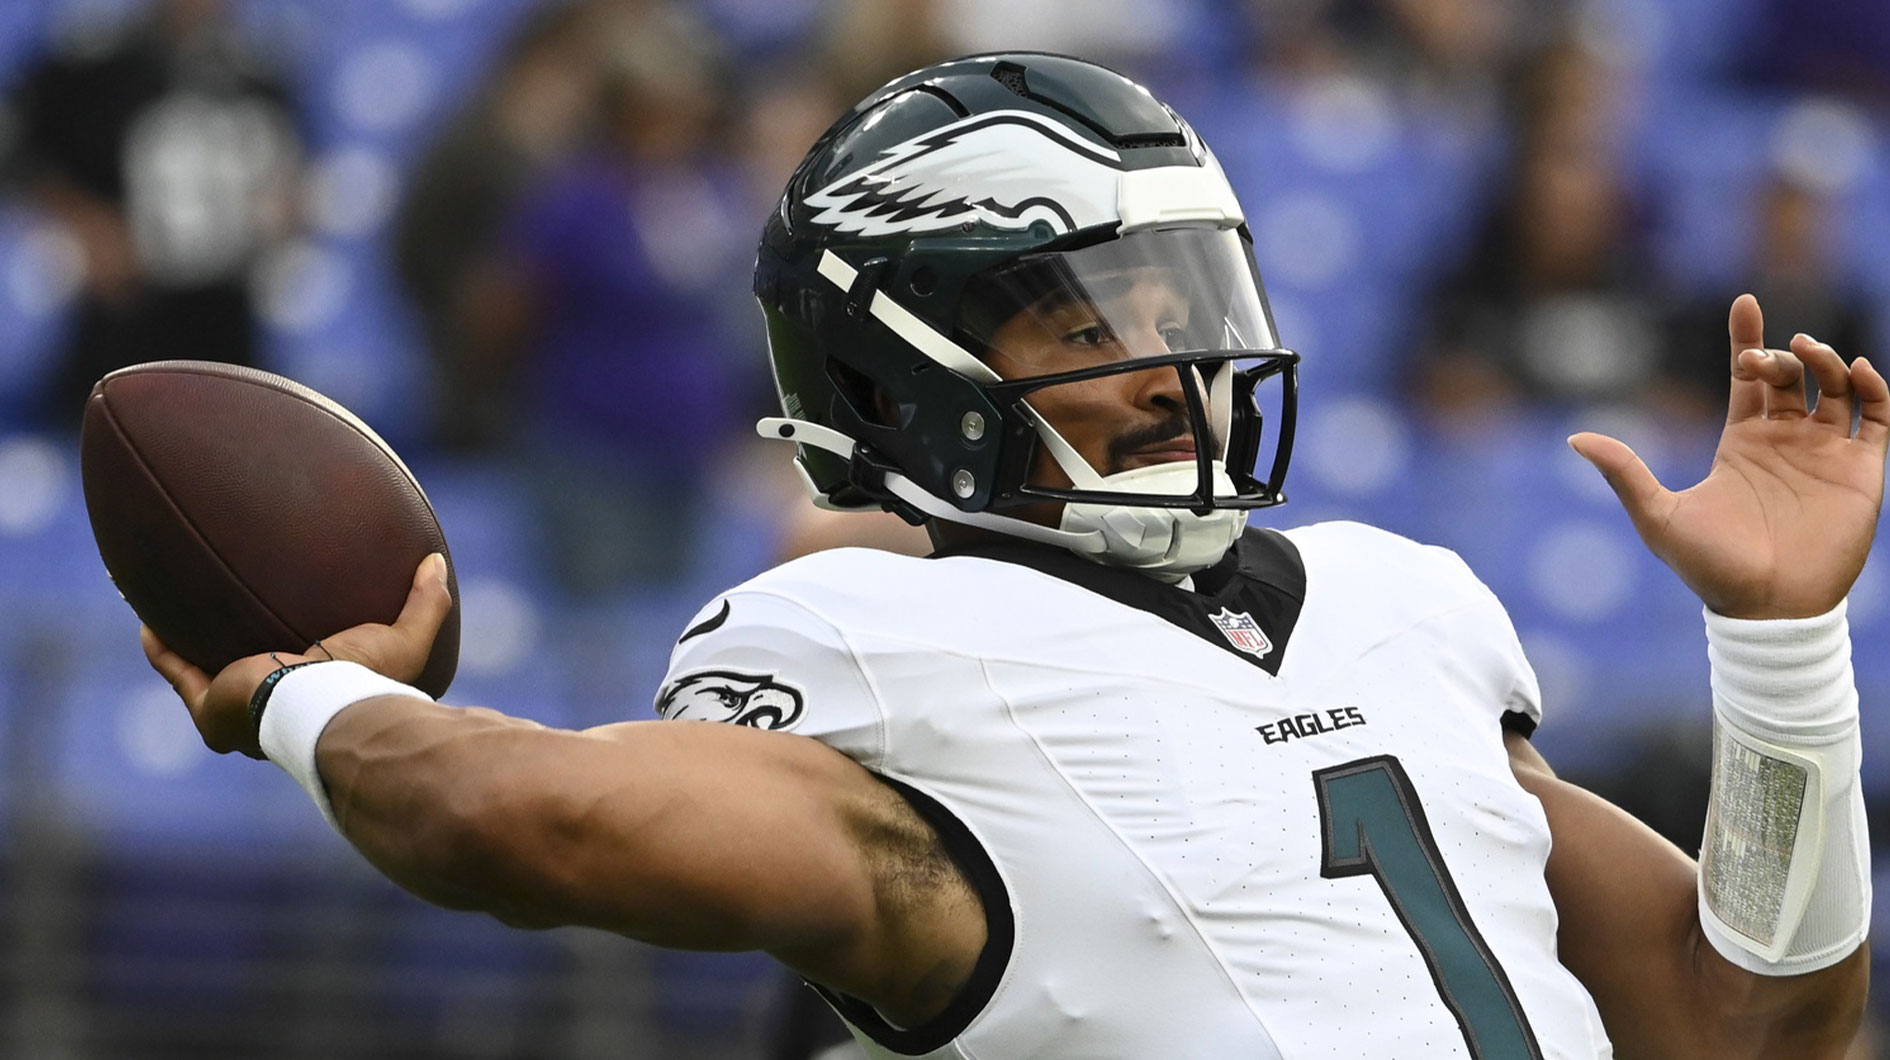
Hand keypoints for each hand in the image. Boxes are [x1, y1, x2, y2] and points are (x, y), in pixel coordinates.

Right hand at [142, 553, 453, 757]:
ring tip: (181, 620)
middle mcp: (273, 716)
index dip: (295, 664)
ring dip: (193, 652)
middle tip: (235, 624)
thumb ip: (426, 604)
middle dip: (239, 659)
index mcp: (316, 705)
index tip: (292, 639)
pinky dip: (163, 651)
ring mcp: (239, 714)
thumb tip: (438, 563)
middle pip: (250, 683)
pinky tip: (149, 625)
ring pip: (207, 678)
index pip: (302, 686)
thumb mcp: (406, 640)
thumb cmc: (368, 681)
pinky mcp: (211, 706)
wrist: (327, 708)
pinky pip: (179, 673)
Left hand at [1570, 294, 1888, 618]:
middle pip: (1790, 376)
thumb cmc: (1710, 569)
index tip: (1744, 302)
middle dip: (1780, 354)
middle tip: (1766, 355)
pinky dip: (1872, 387)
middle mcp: (1785, 442)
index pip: (1748, 378)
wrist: (1767, 609)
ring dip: (1825, 361)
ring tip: (1808, 352)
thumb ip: (1624, 472)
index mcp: (1741, 444)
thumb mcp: (1658, 515)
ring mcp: (1824, 454)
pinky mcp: (1860, 471)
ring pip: (1834, 388)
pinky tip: (1854, 370)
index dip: (1747, 339)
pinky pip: (1876, 417)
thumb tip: (1574, 438)